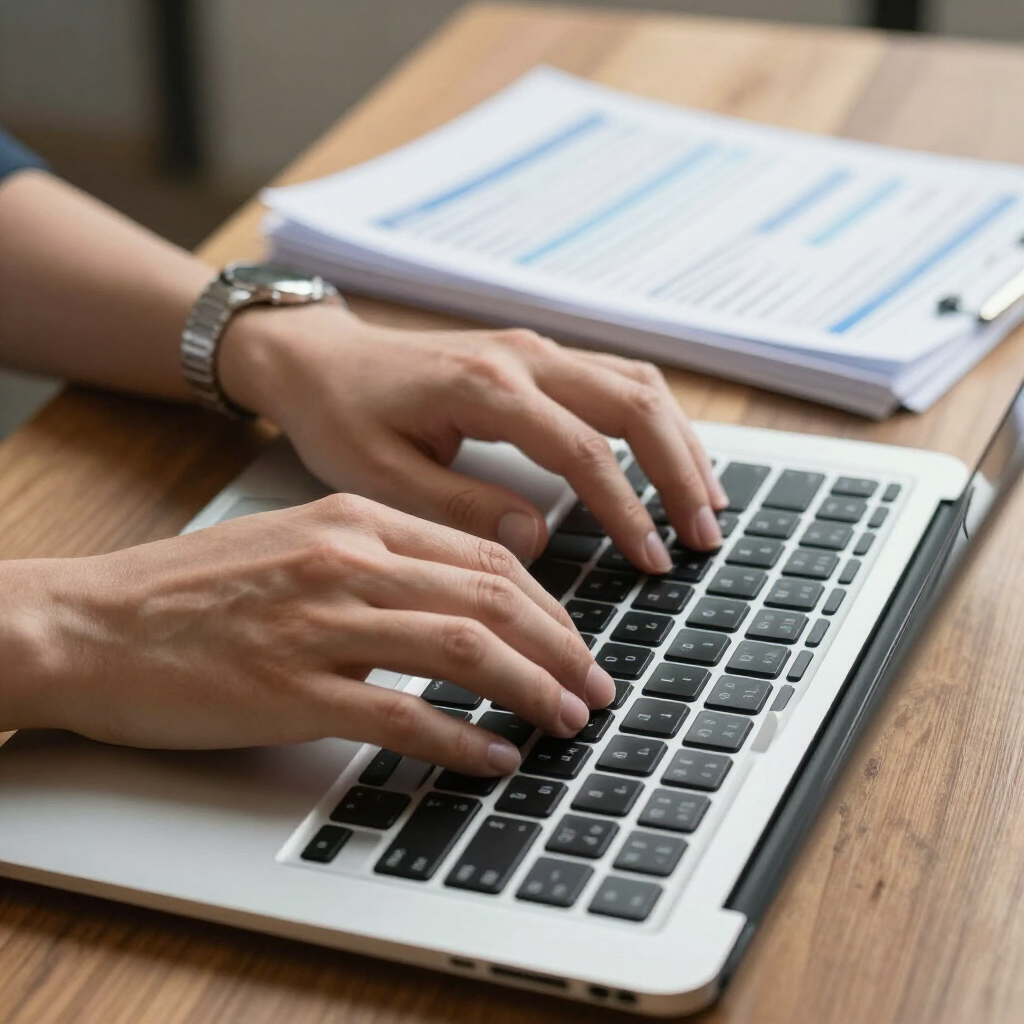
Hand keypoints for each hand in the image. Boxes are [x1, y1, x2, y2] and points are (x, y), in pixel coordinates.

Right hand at [0, 496, 615, 771]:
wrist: (90, 621)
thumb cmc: (191, 588)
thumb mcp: (297, 542)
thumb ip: (377, 559)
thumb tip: (460, 599)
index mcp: (355, 520)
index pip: (483, 556)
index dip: (548, 604)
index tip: (574, 641)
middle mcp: (347, 562)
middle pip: (491, 599)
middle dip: (560, 647)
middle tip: (594, 686)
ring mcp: (320, 624)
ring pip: (464, 649)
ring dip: (532, 690)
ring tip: (567, 721)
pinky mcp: (291, 688)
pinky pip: (402, 714)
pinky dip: (463, 739)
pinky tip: (494, 757)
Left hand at [219, 304, 727, 574]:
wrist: (319, 359)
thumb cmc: (341, 415)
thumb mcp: (381, 477)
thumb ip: (460, 507)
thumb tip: (535, 537)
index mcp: (484, 385)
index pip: (582, 448)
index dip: (627, 508)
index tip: (653, 559)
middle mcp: (522, 356)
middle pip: (633, 402)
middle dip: (680, 471)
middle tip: (705, 535)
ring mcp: (533, 350)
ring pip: (636, 383)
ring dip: (679, 442)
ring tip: (707, 503)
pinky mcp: (535, 357)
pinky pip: (615, 380)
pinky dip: (653, 422)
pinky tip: (668, 461)